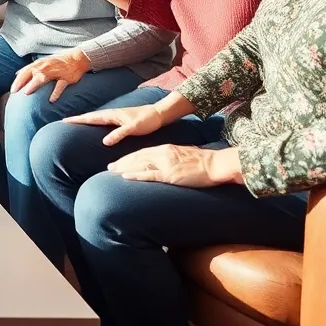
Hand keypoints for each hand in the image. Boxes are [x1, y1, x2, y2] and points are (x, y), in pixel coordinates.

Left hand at [11, 50, 89, 101]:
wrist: (77, 58)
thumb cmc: (57, 62)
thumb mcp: (43, 62)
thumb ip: (30, 68)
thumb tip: (17, 73)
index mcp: (40, 64)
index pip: (26, 71)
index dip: (18, 80)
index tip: (12, 90)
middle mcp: (46, 67)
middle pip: (31, 74)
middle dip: (21, 82)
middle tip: (14, 91)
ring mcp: (56, 72)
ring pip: (43, 78)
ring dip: (34, 85)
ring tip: (26, 92)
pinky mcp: (66, 78)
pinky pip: (60, 85)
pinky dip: (56, 92)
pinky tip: (51, 100)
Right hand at [64, 104, 163, 145]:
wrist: (158, 114)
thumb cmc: (146, 120)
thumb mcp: (133, 128)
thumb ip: (119, 134)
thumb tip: (104, 142)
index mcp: (111, 115)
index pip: (90, 118)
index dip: (77, 120)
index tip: (64, 121)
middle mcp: (111, 114)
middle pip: (90, 116)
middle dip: (77, 119)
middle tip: (64, 121)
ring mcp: (115, 116)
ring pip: (95, 117)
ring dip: (85, 119)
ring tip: (75, 122)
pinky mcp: (119, 119)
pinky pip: (102, 120)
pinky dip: (94, 121)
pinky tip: (94, 125)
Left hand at [108, 145, 241, 187]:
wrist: (216, 164)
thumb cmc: (203, 161)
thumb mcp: (184, 154)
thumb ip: (172, 157)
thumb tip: (165, 161)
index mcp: (166, 149)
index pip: (143, 152)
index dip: (129, 157)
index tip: (119, 161)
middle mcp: (163, 154)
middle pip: (137, 158)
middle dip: (122, 162)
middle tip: (109, 167)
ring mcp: (166, 164)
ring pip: (140, 165)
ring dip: (124, 168)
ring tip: (112, 172)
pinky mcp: (170, 175)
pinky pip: (150, 175)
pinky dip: (136, 175)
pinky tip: (126, 177)